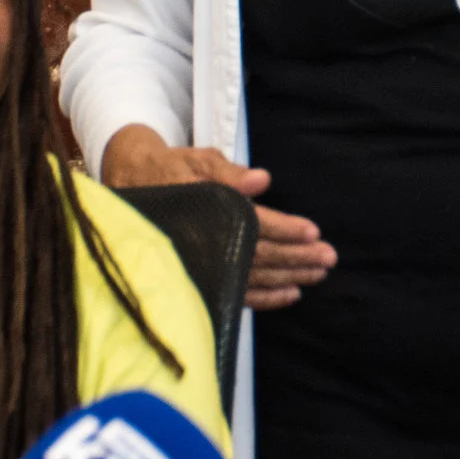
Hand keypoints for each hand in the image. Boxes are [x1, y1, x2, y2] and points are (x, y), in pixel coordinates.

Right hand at [99, 125, 334, 309]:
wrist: (132, 187)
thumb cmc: (171, 170)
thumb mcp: (196, 161)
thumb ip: (227, 172)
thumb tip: (261, 179)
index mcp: (206, 211)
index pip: (252, 223)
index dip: (284, 229)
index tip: (313, 232)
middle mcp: (204, 242)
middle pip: (258, 254)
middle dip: (296, 257)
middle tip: (328, 258)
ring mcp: (202, 265)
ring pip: (252, 277)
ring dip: (288, 276)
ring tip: (317, 275)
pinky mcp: (201, 279)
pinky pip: (236, 294)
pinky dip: (265, 297)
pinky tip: (290, 293)